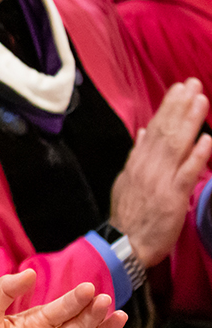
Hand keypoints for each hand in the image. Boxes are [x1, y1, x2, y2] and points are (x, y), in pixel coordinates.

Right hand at [111, 78, 211, 267]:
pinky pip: (186, 173)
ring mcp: (160, 180)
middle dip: (179, 106)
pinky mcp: (172, 197)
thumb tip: (143, 131)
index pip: (153, 128)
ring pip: (176, 145)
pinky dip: (196, 156)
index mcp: (138, 162)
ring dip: (189, 121)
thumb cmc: (129, 214)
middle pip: (165, 131)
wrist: (124, 243)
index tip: (179, 88)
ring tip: (200, 100)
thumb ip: (138, 154)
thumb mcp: (126, 180)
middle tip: (192, 84)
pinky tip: (206, 140)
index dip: (167, 107)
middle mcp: (148, 166)